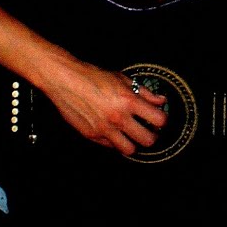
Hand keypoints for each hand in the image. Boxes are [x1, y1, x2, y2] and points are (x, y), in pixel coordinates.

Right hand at [42, 58, 167, 155]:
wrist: (65, 80)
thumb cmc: (92, 77)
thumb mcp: (122, 79)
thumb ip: (144, 93)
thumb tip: (160, 101)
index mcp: (128, 101)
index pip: (159, 120)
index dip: (162, 120)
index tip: (159, 119)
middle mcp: (118, 117)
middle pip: (148, 140)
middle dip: (152, 136)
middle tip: (149, 130)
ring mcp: (104, 129)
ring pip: (130, 150)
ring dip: (134, 143)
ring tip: (132, 134)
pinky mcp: (91, 135)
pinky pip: (110, 146)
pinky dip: (115, 141)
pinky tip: (114, 131)